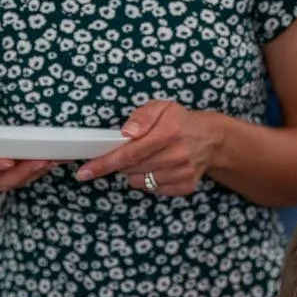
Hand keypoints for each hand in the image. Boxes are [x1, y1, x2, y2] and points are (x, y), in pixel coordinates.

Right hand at [0, 101, 53, 195]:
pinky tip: (54, 158)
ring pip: (15, 181)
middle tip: (40, 160)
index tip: (6, 160)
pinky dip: (38, 169)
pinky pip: (22, 175)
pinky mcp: (3, 175)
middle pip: (1, 181)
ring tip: (52, 159)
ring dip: (34, 172)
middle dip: (21, 173)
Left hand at [76, 100, 221, 194]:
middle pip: (132, 169)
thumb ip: (142, 116)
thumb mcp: (161, 107)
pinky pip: (154, 189)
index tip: (85, 172)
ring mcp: (182, 174)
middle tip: (125, 152)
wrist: (211, 140)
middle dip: (120, 163)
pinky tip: (159, 167)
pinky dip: (149, 180)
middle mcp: (177, 156)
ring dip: (135, 172)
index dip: (104, 163)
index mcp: (168, 132)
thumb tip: (126, 133)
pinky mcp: (185, 187)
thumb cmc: (180, 121)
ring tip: (147, 157)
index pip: (129, 153)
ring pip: (140, 182)